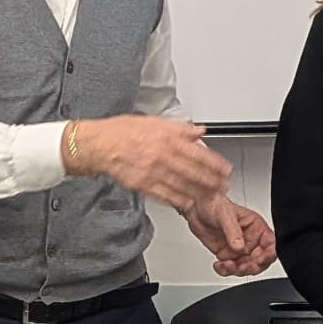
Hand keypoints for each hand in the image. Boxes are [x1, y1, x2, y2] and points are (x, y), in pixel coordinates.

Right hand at [65, 116, 230, 210]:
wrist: (98, 145)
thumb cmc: (122, 132)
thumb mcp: (154, 121)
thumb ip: (179, 129)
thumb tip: (199, 131)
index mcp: (165, 137)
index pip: (197, 152)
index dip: (214, 164)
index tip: (225, 170)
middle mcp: (160, 154)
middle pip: (192, 171)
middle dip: (211, 181)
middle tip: (222, 186)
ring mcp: (151, 171)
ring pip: (180, 184)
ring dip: (198, 192)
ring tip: (210, 196)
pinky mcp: (141, 184)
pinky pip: (164, 194)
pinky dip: (178, 199)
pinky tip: (188, 202)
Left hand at [186, 197, 277, 276]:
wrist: (196, 208)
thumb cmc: (213, 204)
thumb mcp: (224, 215)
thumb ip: (233, 231)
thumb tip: (239, 247)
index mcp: (256, 227)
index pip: (271, 243)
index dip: (269, 254)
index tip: (260, 260)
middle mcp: (251, 239)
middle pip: (261, 260)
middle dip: (252, 267)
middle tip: (240, 267)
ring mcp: (240, 249)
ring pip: (247, 267)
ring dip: (237, 270)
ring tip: (226, 265)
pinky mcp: (228, 255)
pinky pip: (232, 269)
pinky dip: (225, 271)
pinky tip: (219, 265)